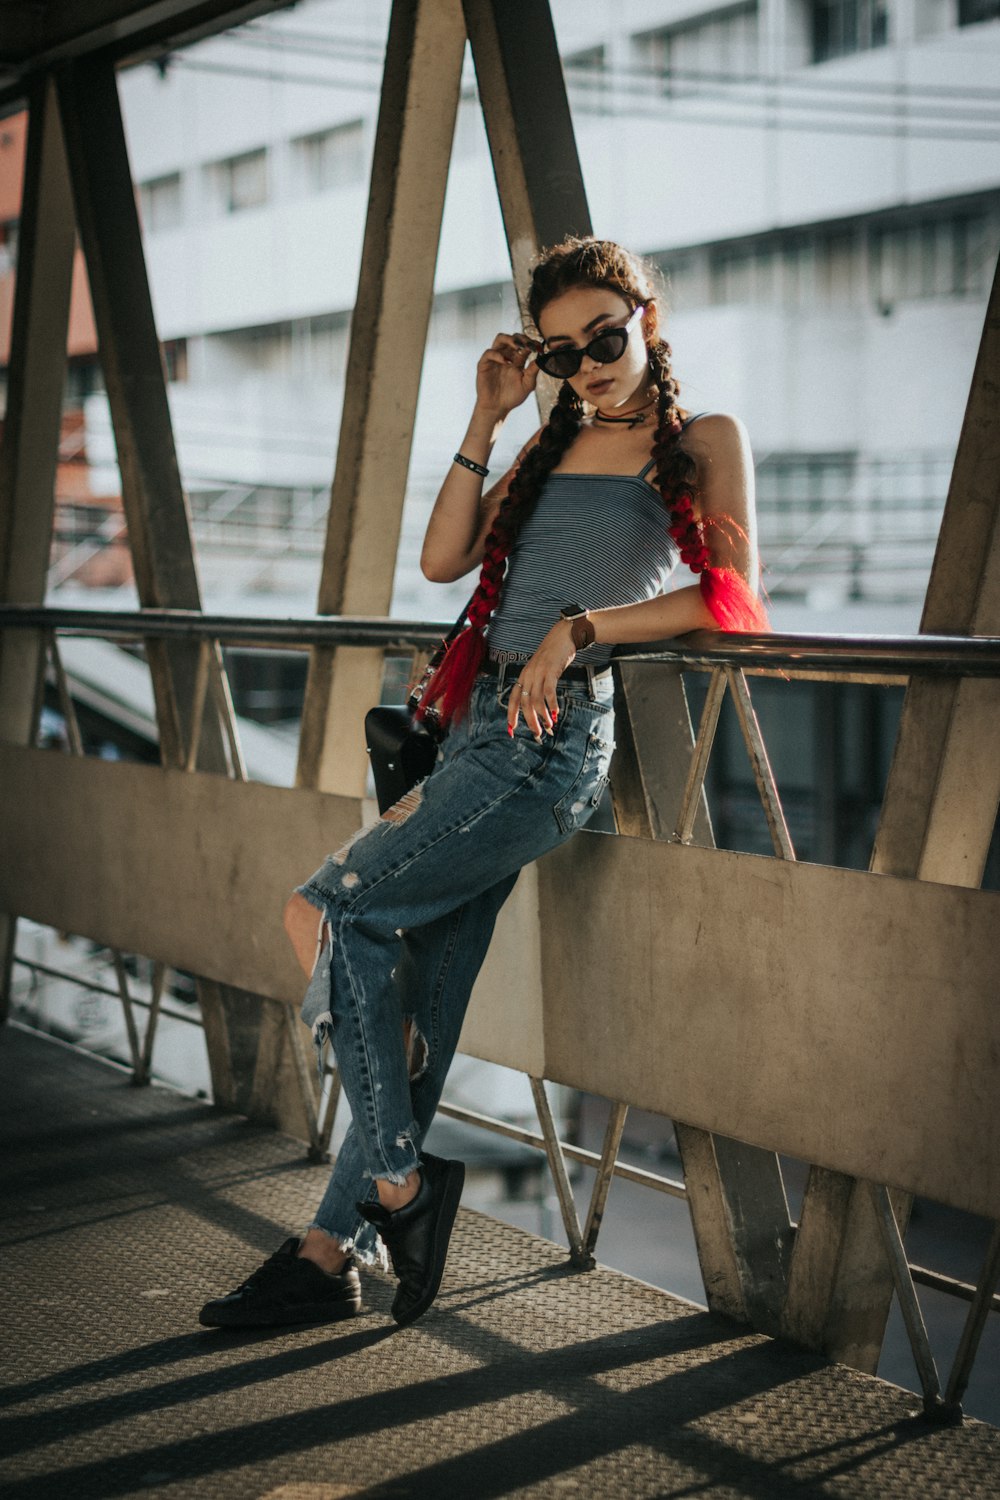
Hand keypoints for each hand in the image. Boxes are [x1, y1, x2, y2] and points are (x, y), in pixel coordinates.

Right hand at [476, 333, 539, 417]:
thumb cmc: (512, 397)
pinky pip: (489, 353)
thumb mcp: (527, 384)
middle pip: (513, 337)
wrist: (497, 408)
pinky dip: (497, 354)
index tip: (540, 348)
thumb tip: (542, 357)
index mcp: (518, 359)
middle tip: (529, 345)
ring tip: (518, 347)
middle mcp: (507, 356)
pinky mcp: (484, 364)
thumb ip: (534, 370)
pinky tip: (506, 362)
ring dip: (510, 339)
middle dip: (522, 338)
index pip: (525, 344)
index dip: (532, 343)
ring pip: (500, 338)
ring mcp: (495, 359)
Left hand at [506, 620, 576, 739]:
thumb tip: (540, 704)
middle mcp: (528, 675)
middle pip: (524, 703)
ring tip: (549, 727)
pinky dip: (551, 704)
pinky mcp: (550, 670)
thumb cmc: (554, 655)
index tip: (512, 730)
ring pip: (535, 700)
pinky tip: (555, 713)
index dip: (511, 715)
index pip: (513, 699)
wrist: (564, 635)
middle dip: (530, 721)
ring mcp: (538, 672)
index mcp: (523, 676)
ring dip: (542, 716)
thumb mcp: (540, 669)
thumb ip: (537, 684)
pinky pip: (548, 691)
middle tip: (537, 734)